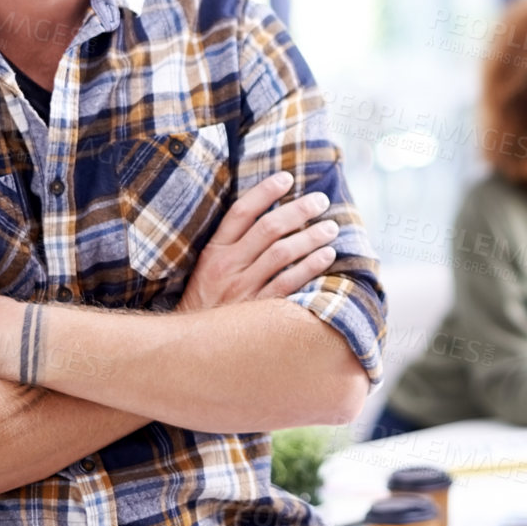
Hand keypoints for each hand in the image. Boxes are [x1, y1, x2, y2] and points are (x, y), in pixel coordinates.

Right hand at [179, 172, 337, 310]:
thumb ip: (234, 243)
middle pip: (268, 229)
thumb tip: (269, 215)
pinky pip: (289, 283)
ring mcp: (243, 289)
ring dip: (311, 236)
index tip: (288, 178)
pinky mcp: (259, 310)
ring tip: (331, 227)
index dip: (265, 192)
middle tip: (321, 201)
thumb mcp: (209, 268)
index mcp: (214, 252)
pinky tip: (327, 256)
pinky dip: (311, 267)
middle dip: (299, 210)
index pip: (241, 212)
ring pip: (282, 253)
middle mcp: (228, 267)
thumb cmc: (209, 301)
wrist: (195, 347)